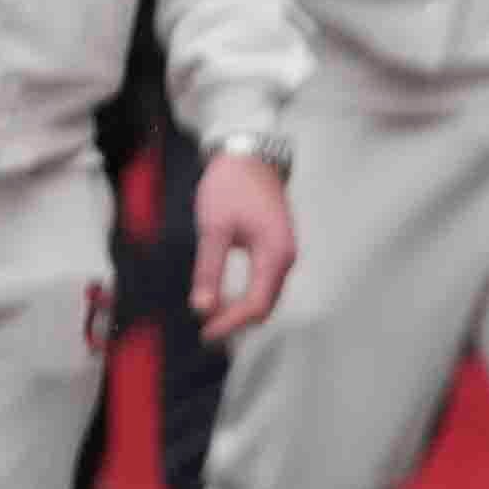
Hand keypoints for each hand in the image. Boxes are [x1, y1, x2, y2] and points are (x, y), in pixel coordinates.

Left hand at [191, 147, 298, 342]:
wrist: (249, 155)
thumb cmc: (231, 187)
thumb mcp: (214, 228)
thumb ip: (210, 271)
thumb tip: (203, 309)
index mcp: (275, 255)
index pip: (255, 305)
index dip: (230, 323)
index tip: (205, 333)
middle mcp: (285, 258)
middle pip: (265, 306)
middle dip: (237, 323)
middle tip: (206, 332)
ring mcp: (284, 253)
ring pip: (266, 296)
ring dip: (242, 311)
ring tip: (212, 319)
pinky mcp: (276, 248)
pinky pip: (265, 283)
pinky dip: (247, 296)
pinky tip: (226, 298)